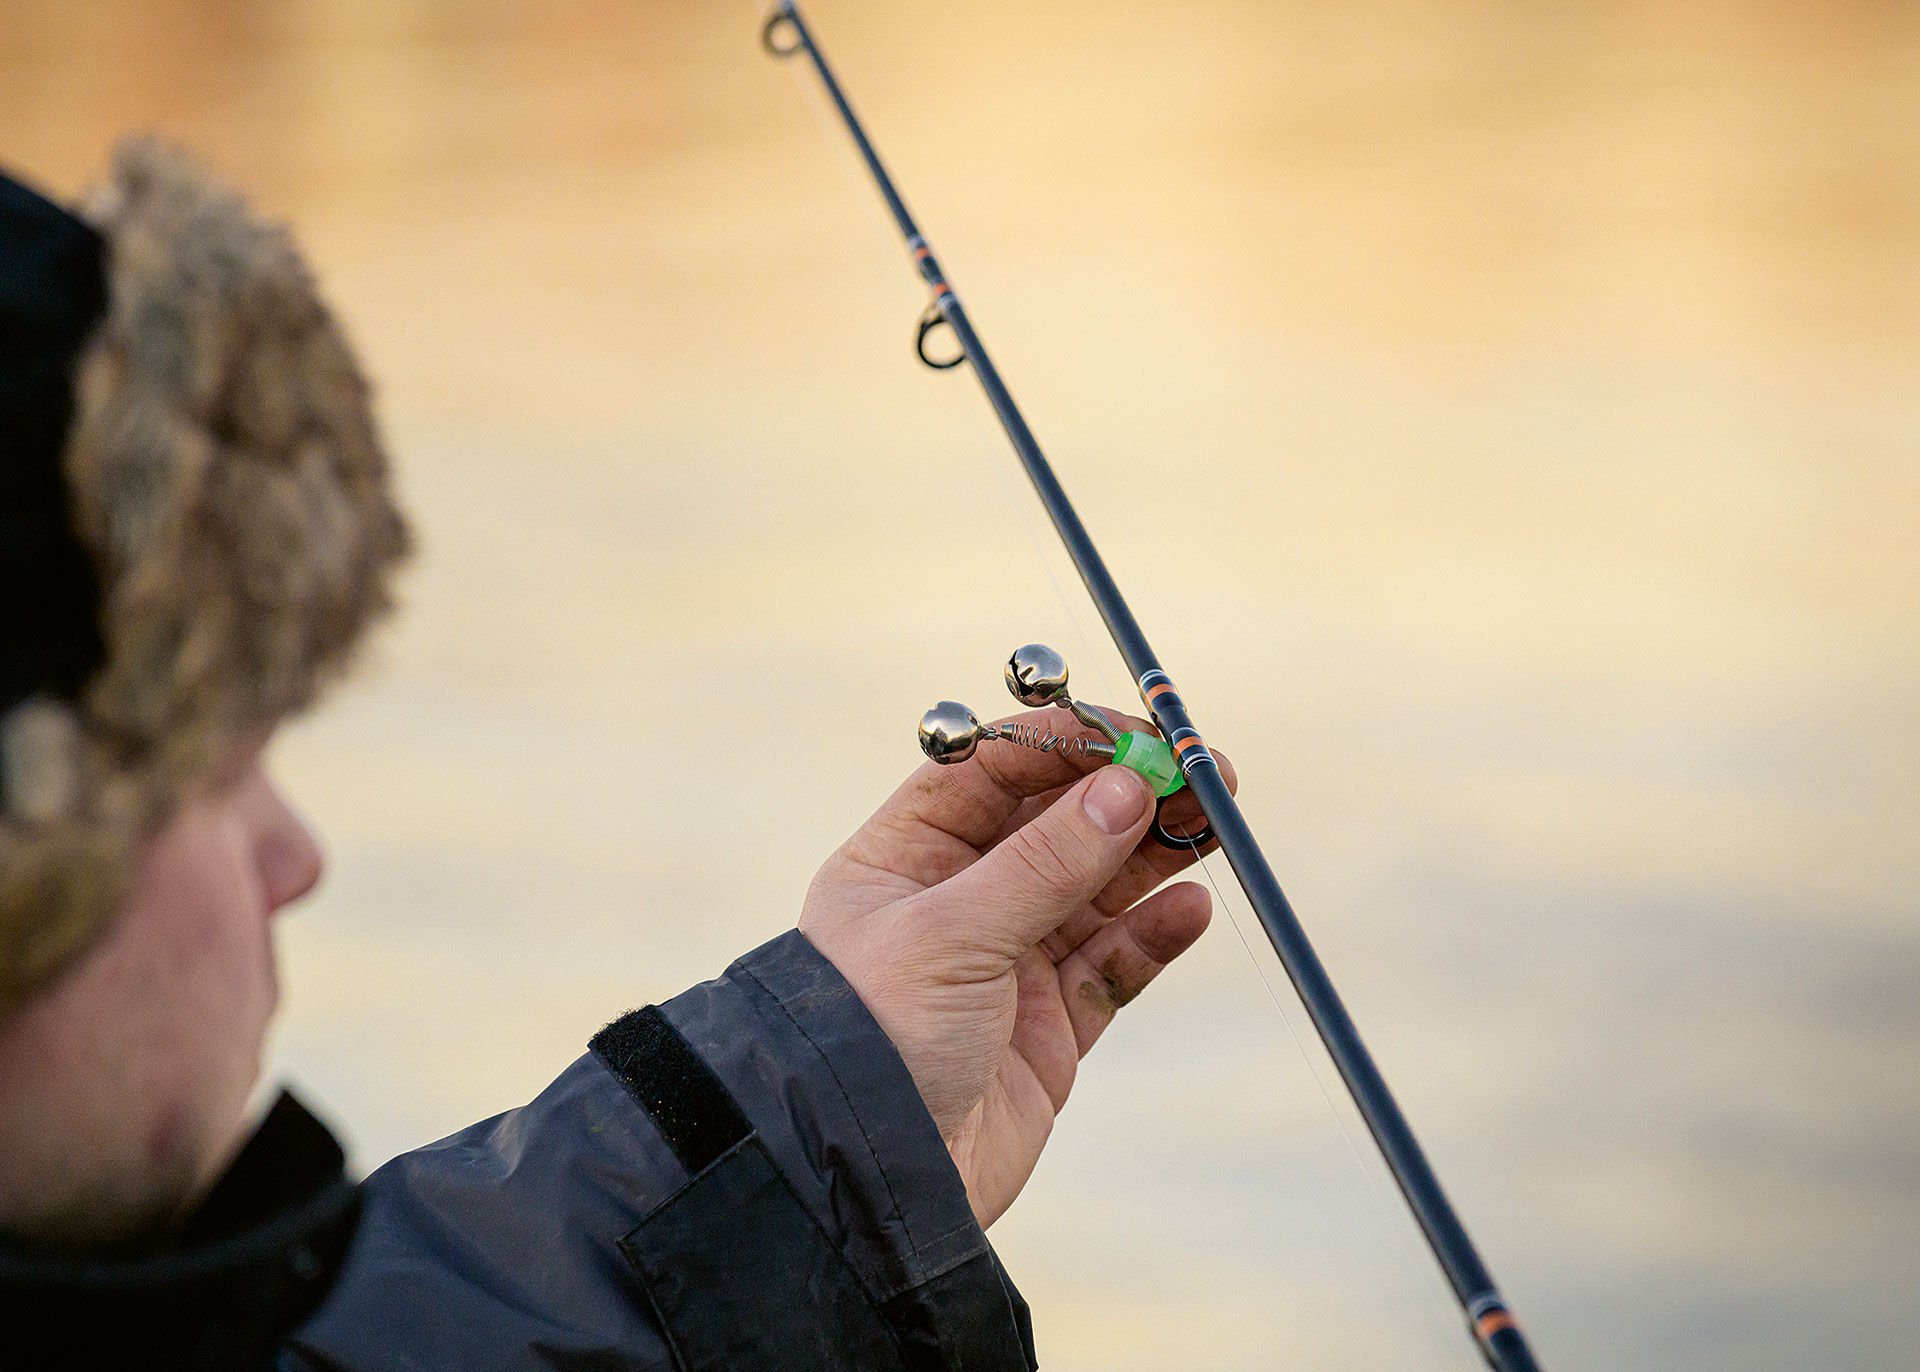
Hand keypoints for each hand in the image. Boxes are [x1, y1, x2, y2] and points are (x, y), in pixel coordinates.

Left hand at [799, 707, 1232, 1226]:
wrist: (870, 1181)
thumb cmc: (874, 1037)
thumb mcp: (953, 934)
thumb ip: (1045, 863)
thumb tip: (1126, 789)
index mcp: (906, 855)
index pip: (991, 771)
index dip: (1066, 745)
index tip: (1137, 731)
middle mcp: (957, 899)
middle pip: (1057, 823)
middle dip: (1128, 793)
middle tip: (1203, 769)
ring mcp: (1007, 961)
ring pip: (1097, 888)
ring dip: (1154, 853)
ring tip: (1216, 821)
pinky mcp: (1049, 1025)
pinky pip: (1113, 964)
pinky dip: (1154, 934)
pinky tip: (1190, 908)